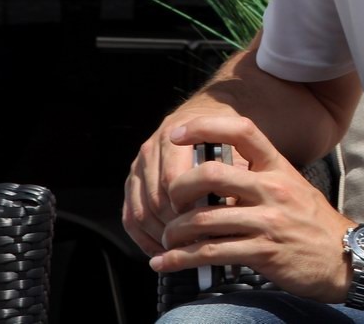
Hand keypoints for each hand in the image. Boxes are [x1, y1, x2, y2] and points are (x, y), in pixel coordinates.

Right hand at [122, 110, 239, 256]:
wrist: (207, 114)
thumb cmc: (225, 136)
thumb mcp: (234, 145)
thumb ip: (232, 171)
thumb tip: (231, 208)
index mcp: (175, 137)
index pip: (173, 180)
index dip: (187, 207)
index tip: (204, 224)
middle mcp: (151, 150)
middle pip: (155, 198)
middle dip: (173, 225)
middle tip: (193, 243)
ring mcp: (139, 166)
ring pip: (139, 210)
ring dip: (158, 234)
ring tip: (180, 250)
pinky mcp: (133, 181)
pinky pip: (129, 215)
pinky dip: (142, 236)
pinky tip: (159, 249)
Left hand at [149, 114, 353, 302]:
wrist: (345, 257)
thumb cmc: (313, 223)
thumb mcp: (291, 188)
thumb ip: (257, 179)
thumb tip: (215, 177)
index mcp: (278, 168)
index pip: (242, 131)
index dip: (205, 127)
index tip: (177, 133)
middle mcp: (272, 189)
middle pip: (210, 174)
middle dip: (178, 189)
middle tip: (170, 202)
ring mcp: (268, 221)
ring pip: (202, 219)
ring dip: (174, 232)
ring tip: (168, 239)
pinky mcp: (262, 252)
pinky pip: (210, 252)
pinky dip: (179, 259)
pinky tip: (166, 262)